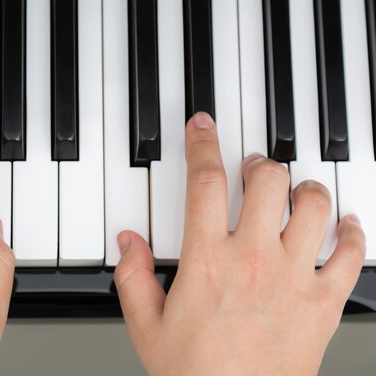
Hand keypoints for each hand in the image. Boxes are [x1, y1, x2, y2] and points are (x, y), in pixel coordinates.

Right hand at [114, 112, 364, 375]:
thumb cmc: (195, 374)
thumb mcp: (146, 325)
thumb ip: (132, 277)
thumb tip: (127, 243)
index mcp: (207, 260)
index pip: (205, 181)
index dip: (203, 144)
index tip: (204, 127)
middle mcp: (253, 258)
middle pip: (268, 179)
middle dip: (260, 163)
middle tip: (254, 166)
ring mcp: (293, 277)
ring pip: (313, 204)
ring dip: (305, 188)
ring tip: (295, 189)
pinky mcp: (324, 301)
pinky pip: (350, 253)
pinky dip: (352, 232)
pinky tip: (345, 225)